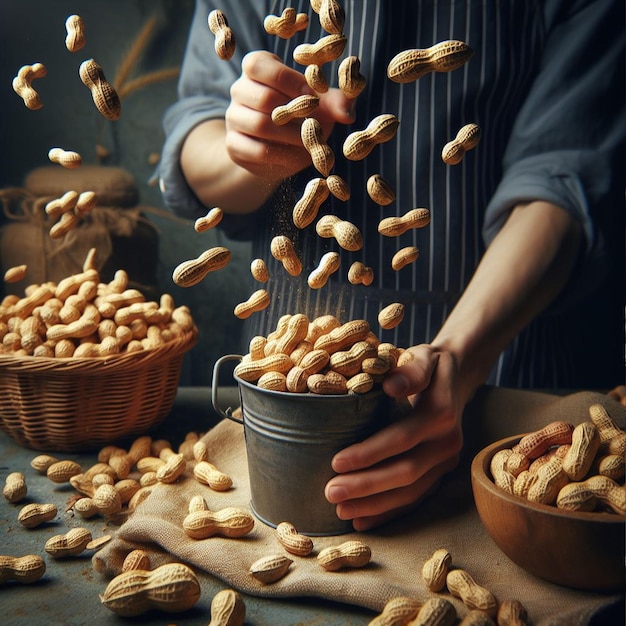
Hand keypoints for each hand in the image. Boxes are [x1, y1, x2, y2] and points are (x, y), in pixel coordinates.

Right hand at [225, 50, 354, 179]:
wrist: (278, 148)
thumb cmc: (301, 115)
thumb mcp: (319, 103)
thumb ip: (334, 103)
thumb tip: (348, 114)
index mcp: (256, 67)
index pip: (263, 67)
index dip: (291, 82)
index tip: (315, 99)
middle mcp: (239, 89)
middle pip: (264, 98)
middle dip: (296, 114)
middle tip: (318, 126)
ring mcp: (233, 118)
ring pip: (260, 125)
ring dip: (292, 136)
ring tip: (312, 144)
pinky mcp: (234, 145)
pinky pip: (257, 151)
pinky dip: (283, 156)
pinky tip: (298, 158)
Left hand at [324, 345, 464, 530]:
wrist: (456, 376)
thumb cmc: (429, 364)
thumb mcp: (423, 356)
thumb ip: (411, 370)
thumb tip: (391, 385)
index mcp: (441, 413)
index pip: (401, 438)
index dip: (369, 453)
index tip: (336, 462)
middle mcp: (448, 442)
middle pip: (405, 472)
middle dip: (366, 486)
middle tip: (330, 493)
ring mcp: (447, 462)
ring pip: (411, 492)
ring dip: (375, 505)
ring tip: (340, 510)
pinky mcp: (441, 474)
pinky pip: (416, 498)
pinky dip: (389, 512)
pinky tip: (361, 520)